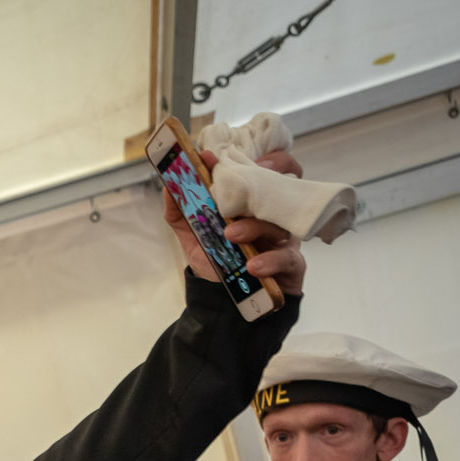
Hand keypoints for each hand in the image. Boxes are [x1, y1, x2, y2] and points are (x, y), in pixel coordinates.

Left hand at [162, 147, 306, 296]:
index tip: (212, 158)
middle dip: (252, 188)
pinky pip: (286, 257)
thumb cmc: (218, 265)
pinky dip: (269, 260)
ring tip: (231, 235)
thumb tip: (168, 188)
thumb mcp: (194, 238)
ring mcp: (282, 239)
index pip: (256, 173)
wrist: (226, 303)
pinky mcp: (291, 264)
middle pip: (273, 191)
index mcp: (249, 205)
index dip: (241, 161)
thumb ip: (181, 214)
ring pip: (277, 224)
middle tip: (227, 194)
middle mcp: (269, 216)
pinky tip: (252, 266)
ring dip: (253, 227)